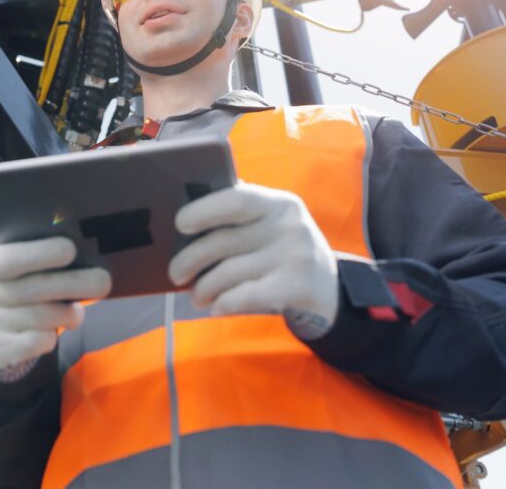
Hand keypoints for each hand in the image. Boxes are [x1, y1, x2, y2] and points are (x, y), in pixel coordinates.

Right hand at [0, 236, 111, 378]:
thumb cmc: (7, 293)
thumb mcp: (9, 273)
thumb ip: (33, 262)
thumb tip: (80, 257)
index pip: (10, 259)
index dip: (42, 253)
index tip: (71, 250)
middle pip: (35, 289)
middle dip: (75, 284)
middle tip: (104, 281)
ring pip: (41, 318)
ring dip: (68, 314)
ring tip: (77, 313)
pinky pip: (36, 342)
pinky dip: (51, 337)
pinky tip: (53, 332)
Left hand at [167, 182, 338, 336]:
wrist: (330, 290)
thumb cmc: (284, 252)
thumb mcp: (272, 224)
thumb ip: (241, 215)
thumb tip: (186, 217)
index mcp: (279, 203)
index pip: (237, 199)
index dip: (203, 210)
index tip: (180, 224)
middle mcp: (289, 226)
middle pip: (223, 240)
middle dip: (190, 259)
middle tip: (175, 273)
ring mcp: (295, 257)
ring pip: (228, 272)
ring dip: (203, 288)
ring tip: (197, 296)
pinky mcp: (296, 288)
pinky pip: (243, 296)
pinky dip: (222, 303)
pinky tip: (216, 306)